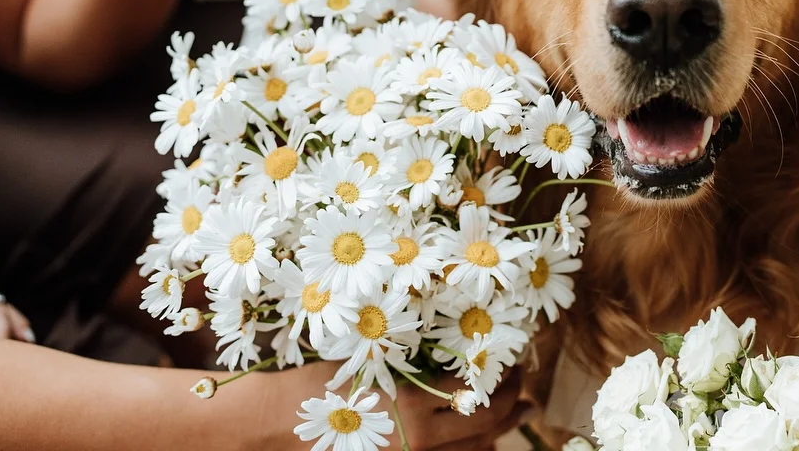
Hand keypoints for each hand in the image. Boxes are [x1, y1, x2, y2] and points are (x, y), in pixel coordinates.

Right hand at [249, 364, 529, 450]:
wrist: (275, 425)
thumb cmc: (323, 383)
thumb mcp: (376, 361)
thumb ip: (421, 363)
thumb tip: (469, 357)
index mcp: (415, 406)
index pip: (485, 396)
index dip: (508, 378)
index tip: (517, 359)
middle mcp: (420, 443)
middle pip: (489, 427)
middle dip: (514, 402)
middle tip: (522, 383)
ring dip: (500, 430)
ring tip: (514, 409)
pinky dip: (474, 449)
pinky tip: (479, 436)